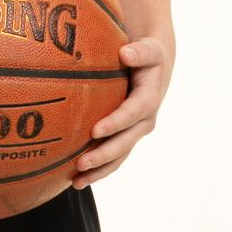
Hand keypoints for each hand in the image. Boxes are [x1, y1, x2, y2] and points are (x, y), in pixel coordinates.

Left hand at [72, 36, 170, 185]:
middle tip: (81, 163)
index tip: (95, 131)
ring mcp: (135, 133)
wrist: (156, 68)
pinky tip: (76, 179)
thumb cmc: (146, 55)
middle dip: (104, 155)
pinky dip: (98, 170)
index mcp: (149, 99)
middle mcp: (144, 121)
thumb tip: (125, 52)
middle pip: (125, 142)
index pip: (132, 114)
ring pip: (119, 157)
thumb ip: (140, 51)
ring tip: (76, 182)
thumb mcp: (150, 50)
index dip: (116, 123)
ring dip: (99, 170)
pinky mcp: (126, 138)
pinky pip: (113, 158)